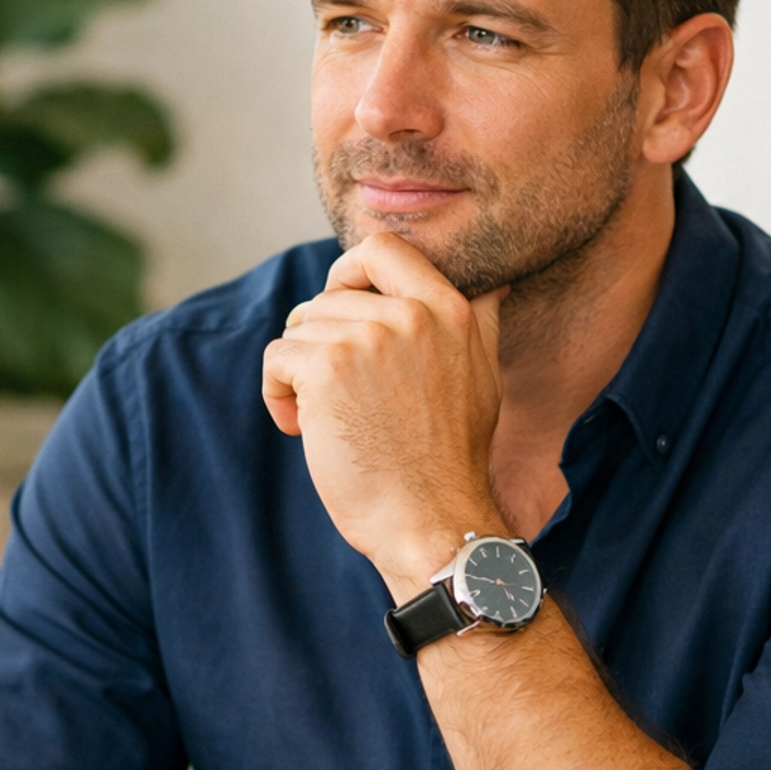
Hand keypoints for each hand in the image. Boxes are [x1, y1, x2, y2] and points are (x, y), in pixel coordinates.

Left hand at [261, 233, 506, 595]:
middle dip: (318, 339)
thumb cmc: (450, 460)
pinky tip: (304, 429)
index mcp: (451, 309)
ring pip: (299, 328)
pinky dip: (278, 393)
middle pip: (327, 296)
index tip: (341, 312)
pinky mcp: (327, 368)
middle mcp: (411, 314)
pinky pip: (277, 357)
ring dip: (299, 373)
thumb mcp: (483, 378)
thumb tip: (493, 284)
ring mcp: (367, 337)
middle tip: (334, 390)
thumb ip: (479, 322)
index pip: (382, 248)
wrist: (430, 521)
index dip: (347, 273)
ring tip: (324, 418)